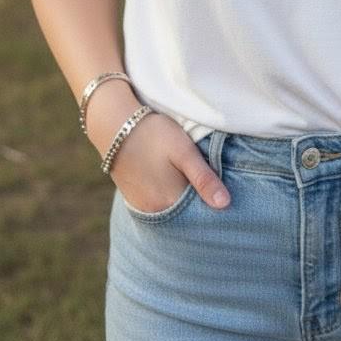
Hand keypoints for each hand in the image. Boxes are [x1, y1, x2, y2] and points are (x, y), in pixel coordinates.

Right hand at [87, 89, 230, 211]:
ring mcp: (142, 206)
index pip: (200, 214)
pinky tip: (176, 185)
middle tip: (212, 187)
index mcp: (170, 201)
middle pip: (185, 215)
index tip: (225, 195)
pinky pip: (159, 206)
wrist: (114, 124)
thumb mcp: (184, 151)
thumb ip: (204, 178)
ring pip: (172, 211)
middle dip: (200, 206)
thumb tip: (225, 204)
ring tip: (195, 185)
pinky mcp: (134, 199)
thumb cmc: (153, 134)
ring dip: (185, 202)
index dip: (213, 204)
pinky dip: (170, 200)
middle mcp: (154, 211)